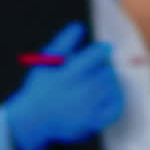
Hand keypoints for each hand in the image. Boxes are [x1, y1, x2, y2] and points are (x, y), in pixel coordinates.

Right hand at [5, 21, 123, 149]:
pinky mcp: (93, 122)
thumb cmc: (40, 87)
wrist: (34, 120)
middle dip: (102, 67)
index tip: (102, 50)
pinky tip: (105, 95)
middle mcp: (80, 93)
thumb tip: (79, 26)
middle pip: (107, 71)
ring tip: (95, 82)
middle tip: (94, 69)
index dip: (102, 50)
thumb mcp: (45, 62)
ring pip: (112, 87)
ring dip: (108, 81)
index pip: (97, 55)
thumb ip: (63, 43)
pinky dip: (115, 98)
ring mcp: (88, 109)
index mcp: (68, 76)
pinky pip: (115, 106)